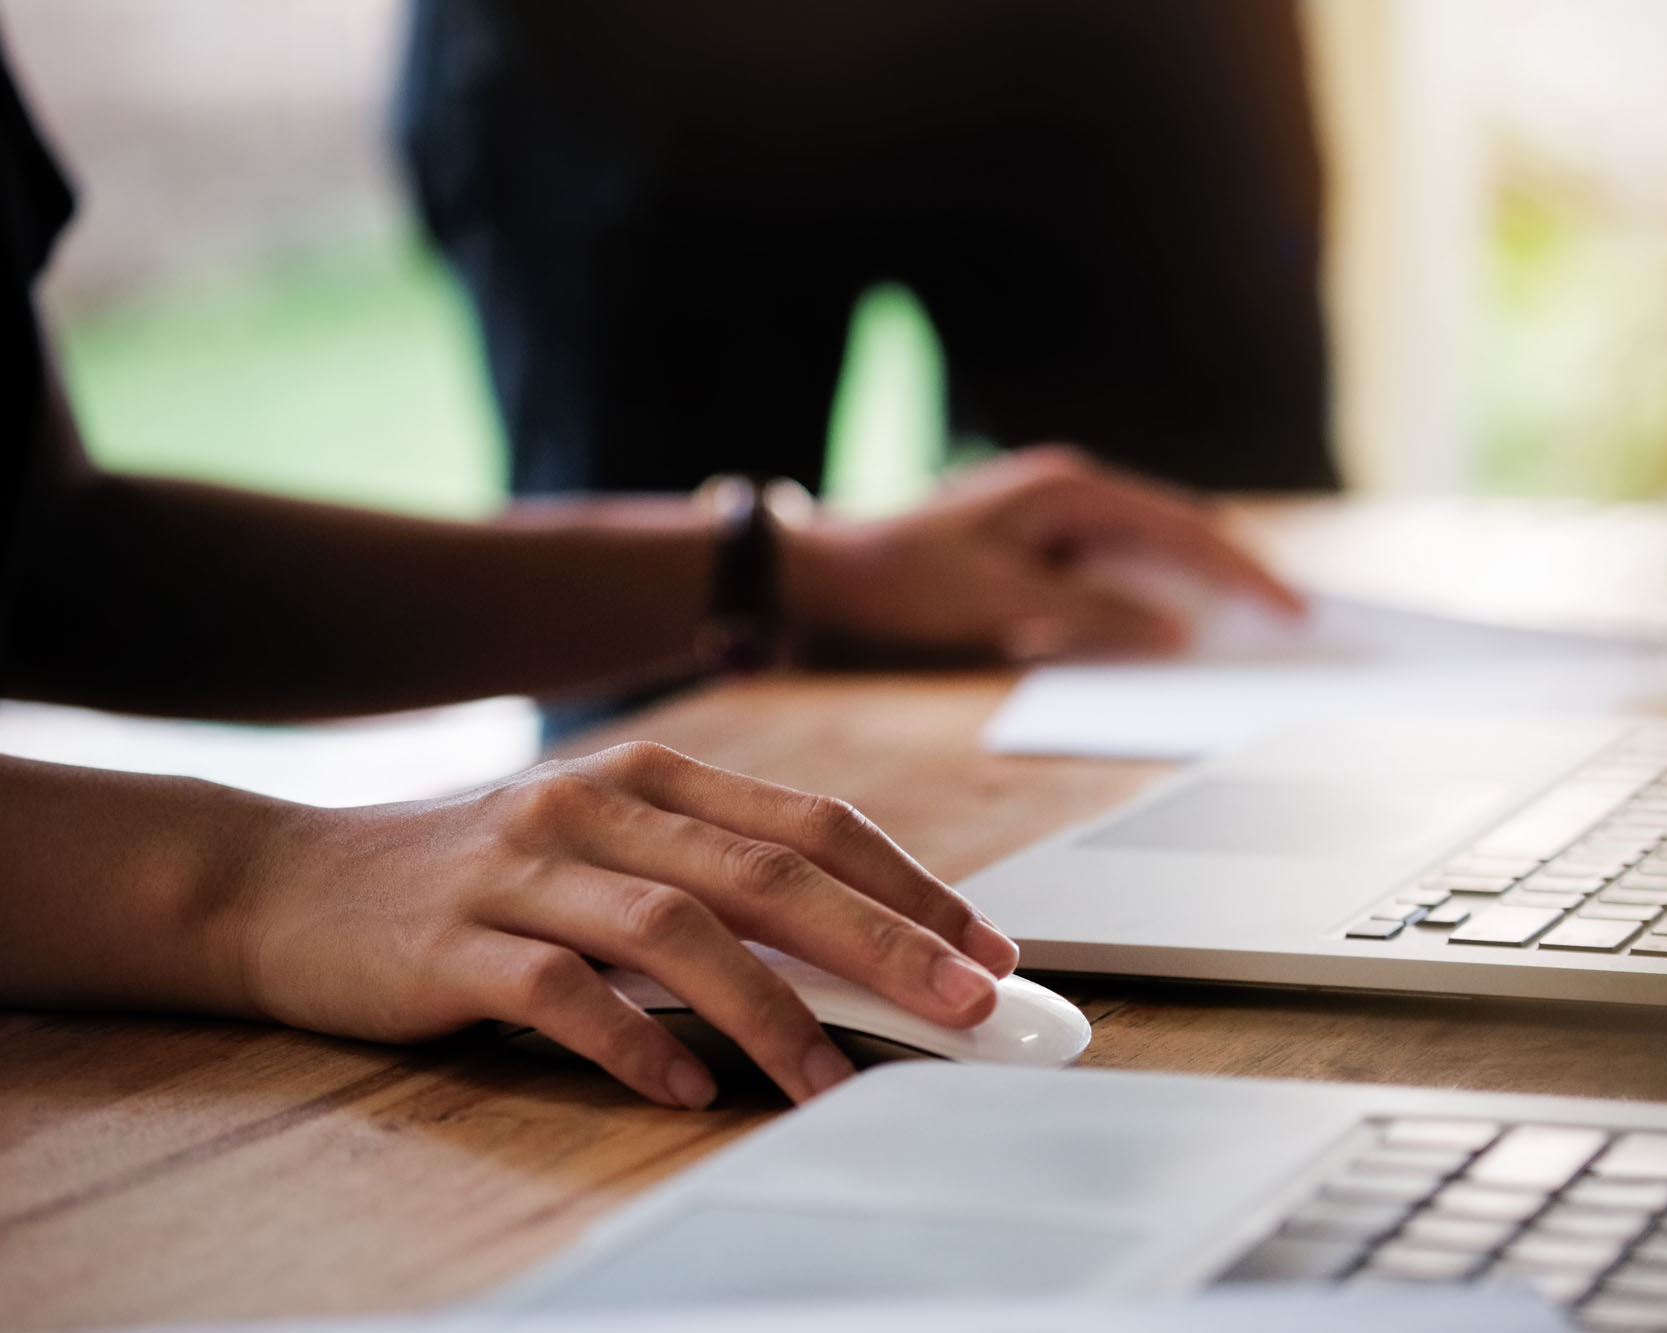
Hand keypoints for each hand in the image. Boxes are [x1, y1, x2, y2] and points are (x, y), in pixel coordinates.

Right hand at [235, 743, 1018, 1107]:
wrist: (286, 883)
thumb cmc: (474, 879)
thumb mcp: (599, 853)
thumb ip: (707, 885)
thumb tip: (855, 964)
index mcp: (651, 777)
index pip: (809, 824)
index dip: (908, 882)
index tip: (986, 946)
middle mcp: (596, 805)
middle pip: (765, 870)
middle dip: (880, 938)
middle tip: (964, 1001)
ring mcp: (521, 868)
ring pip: (674, 930)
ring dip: (771, 1009)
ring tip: (834, 1080)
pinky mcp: (453, 943)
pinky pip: (560, 994)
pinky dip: (634, 1045)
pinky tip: (690, 1092)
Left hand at [782, 446, 1306, 658]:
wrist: (830, 571)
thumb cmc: (907, 581)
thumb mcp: (1005, 604)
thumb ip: (1095, 616)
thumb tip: (1176, 630)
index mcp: (1072, 491)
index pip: (1184, 532)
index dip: (1245, 575)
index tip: (1293, 612)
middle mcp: (1074, 492)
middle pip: (1183, 530)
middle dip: (1242, 572)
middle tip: (1297, 620)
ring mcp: (1061, 514)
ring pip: (1157, 547)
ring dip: (1204, 582)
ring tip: (1259, 623)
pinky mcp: (1047, 541)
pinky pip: (1122, 565)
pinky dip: (1159, 593)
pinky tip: (1180, 625)